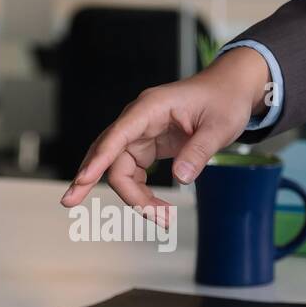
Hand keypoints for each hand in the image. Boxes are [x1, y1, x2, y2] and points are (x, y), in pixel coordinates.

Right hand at [59, 48, 270, 212]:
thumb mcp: (220, 127)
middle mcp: (138, 120)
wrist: (231, 89)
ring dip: (134, 196)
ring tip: (162, 218)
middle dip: (93, 182)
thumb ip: (199, 152)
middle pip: (109, 156)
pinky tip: (156, 207)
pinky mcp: (148, 145)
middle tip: (74, 205)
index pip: (116, 136)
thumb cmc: (225, 99)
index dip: (98, 160)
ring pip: (120, 169)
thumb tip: (180, 179)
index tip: (81, 180)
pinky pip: (133, 172)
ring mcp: (141, 133)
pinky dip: (141, 192)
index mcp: (150, 108)